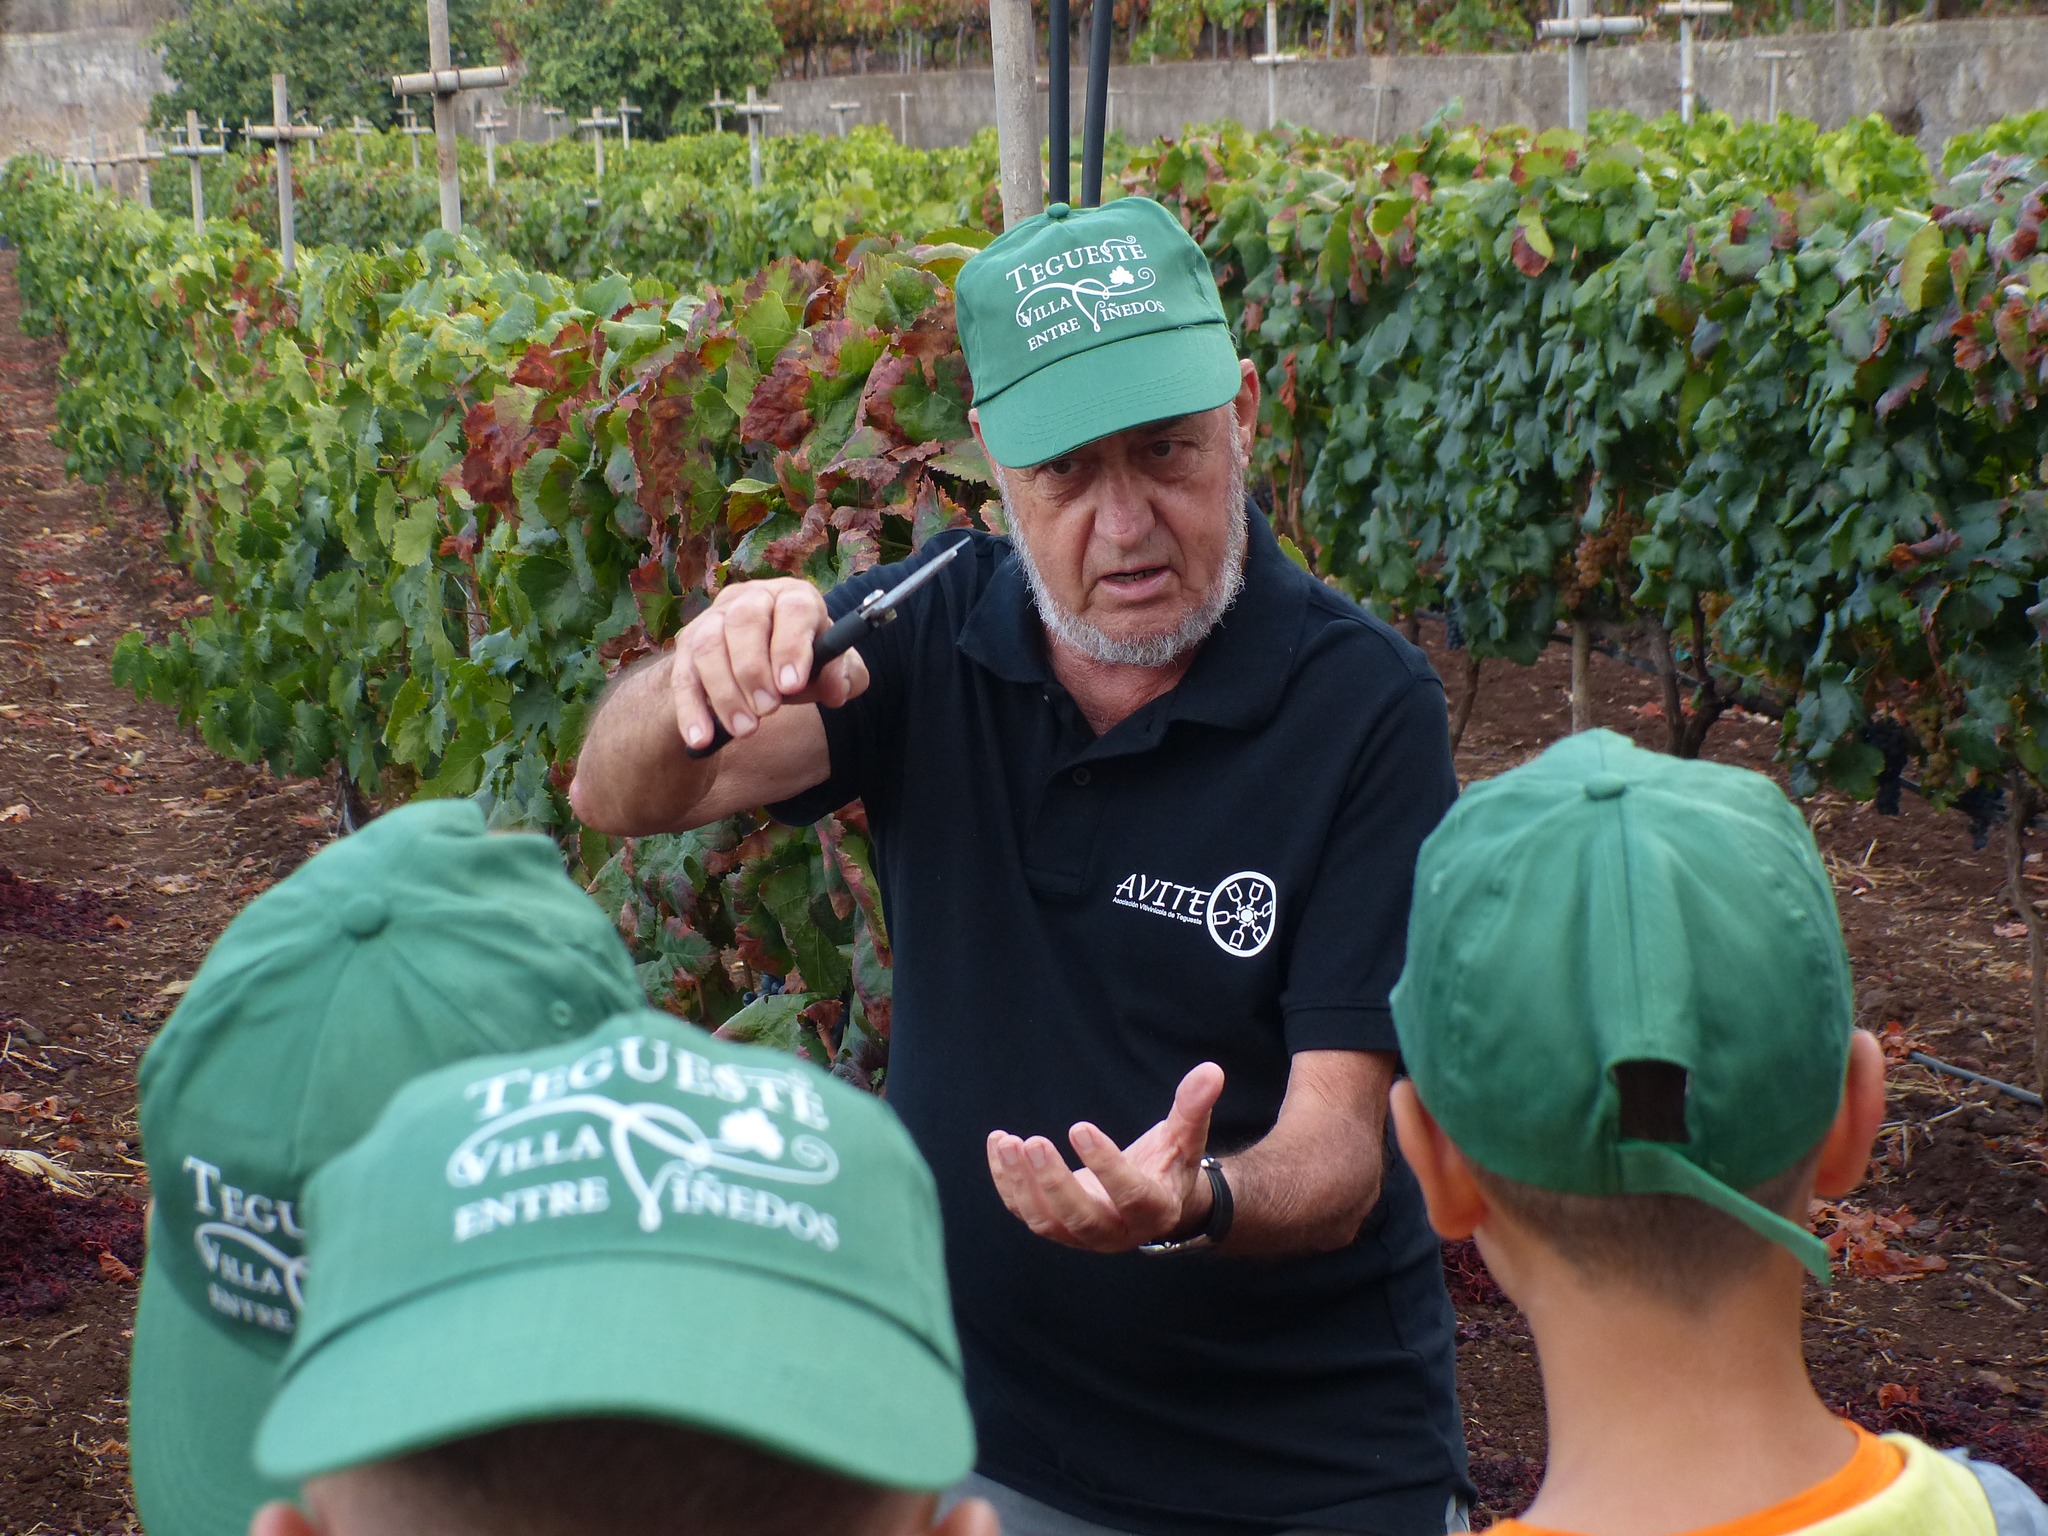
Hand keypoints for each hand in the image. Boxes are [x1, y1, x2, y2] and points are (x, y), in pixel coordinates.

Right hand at [670, 578, 869, 750]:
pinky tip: (702, 739)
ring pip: (708, 647)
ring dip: (725, 693)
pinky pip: (682, 677)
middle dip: (754, 670)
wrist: (762, 663)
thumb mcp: (832, 668)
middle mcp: (750, 599)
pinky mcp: (687, 648)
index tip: (792, 685)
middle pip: (744, 621)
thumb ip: (844, 676)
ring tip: (746, 729)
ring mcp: (713, 620)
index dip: (791, 646)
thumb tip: (835, 689)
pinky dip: (691, 711)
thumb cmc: (803, 663)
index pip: (793, 609)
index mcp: (792, 597)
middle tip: (769, 710)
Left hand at [986, 1063, 1224, 1251]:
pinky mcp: (1056, 1226)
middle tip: (1033, 1142)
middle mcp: (1116, 1231)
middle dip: (1054, 1182)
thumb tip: (1211, 1070)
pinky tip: (1000, 1145)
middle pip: (1081, 1218)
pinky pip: (1025, 1212)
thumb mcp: (1186, 1137)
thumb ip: (1194, 1107)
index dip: (1105, 1165)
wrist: (1153, 1203)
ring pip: (1046, 1221)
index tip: (1080, 1127)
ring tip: (1009, 1142)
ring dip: (1022, 1184)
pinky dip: (1007, 1183)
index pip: (1130, 1195)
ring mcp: (1082, 1235)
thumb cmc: (1171, 1165)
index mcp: (1154, 1209)